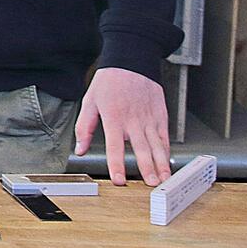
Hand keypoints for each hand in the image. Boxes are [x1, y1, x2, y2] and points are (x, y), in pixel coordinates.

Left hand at [73, 67, 170, 185]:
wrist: (131, 61)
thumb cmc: (109, 81)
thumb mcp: (90, 101)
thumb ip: (85, 127)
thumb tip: (79, 149)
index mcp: (114, 117)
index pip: (115, 146)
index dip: (117, 165)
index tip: (119, 180)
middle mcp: (133, 120)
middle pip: (141, 149)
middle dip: (147, 169)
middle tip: (152, 186)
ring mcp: (149, 118)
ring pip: (157, 146)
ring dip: (161, 164)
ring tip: (164, 180)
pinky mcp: (160, 115)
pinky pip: (164, 137)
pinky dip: (167, 151)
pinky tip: (168, 163)